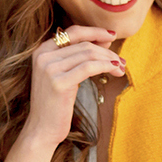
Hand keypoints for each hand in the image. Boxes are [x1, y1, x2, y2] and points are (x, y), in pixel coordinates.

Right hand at [22, 25, 126, 156]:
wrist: (41, 130)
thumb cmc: (55, 105)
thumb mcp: (62, 76)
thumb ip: (77, 57)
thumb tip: (105, 41)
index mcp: (41, 51)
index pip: (72, 32)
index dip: (94, 32)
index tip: (111, 37)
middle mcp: (43, 56)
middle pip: (83, 44)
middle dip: (106, 50)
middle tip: (121, 60)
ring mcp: (50, 69)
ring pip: (88, 54)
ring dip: (109, 59)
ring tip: (120, 67)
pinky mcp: (59, 83)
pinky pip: (89, 67)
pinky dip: (106, 66)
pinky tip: (115, 70)